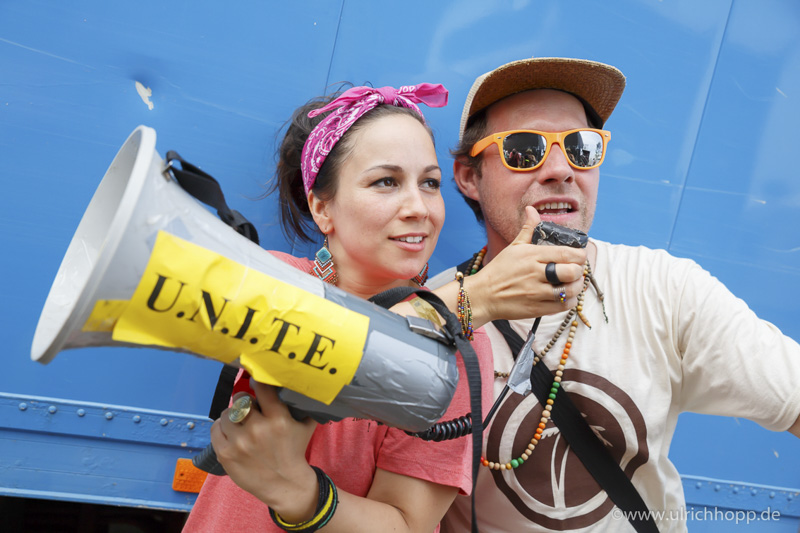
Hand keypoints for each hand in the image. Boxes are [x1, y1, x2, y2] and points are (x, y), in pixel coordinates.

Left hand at [211, 381, 318, 520]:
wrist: (284, 484)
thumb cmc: (295, 451)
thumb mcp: (305, 425)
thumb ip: (301, 404)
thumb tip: (298, 382)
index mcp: (279, 419)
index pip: (263, 388)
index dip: (258, 382)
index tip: (256, 382)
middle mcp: (258, 429)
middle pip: (240, 399)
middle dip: (244, 401)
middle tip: (248, 407)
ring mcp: (239, 442)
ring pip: (227, 413)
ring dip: (233, 416)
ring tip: (239, 423)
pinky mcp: (225, 453)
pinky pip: (216, 429)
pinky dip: (221, 427)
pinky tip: (229, 431)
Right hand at [467, 206, 586, 323]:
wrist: (483, 295)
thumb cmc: (499, 270)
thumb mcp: (513, 247)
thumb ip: (528, 229)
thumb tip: (531, 209)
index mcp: (532, 255)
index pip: (566, 253)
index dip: (579, 254)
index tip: (579, 255)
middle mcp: (536, 274)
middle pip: (571, 272)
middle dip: (579, 270)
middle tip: (576, 269)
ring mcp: (537, 293)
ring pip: (570, 290)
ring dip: (577, 286)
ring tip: (574, 282)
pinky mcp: (537, 309)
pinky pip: (563, 306)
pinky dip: (570, 300)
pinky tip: (566, 295)